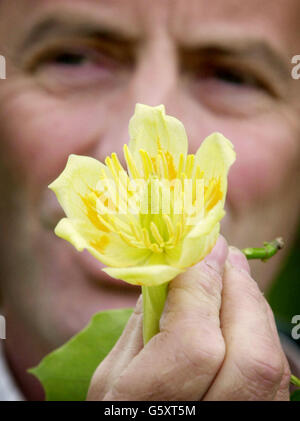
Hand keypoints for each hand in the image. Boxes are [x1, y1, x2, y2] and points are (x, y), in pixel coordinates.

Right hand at [87, 236, 290, 400]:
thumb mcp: (111, 378)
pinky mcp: (263, 418)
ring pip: (270, 363)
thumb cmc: (118, 417)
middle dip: (237, 291)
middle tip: (223, 253)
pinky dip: (260, 330)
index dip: (202, 286)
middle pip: (248, 353)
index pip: (194, 341)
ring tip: (233, 274)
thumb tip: (174, 273)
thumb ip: (143, 325)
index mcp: (150, 411)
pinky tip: (243, 310)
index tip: (202, 247)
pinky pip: (274, 372)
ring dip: (252, 305)